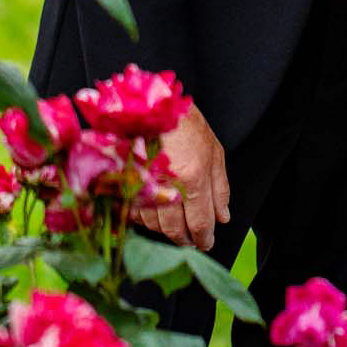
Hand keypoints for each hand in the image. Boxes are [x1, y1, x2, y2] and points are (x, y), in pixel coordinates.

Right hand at [134, 102, 228, 252]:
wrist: (149, 104)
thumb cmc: (184, 123)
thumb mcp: (213, 150)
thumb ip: (220, 187)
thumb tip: (222, 216)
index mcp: (192, 177)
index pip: (200, 222)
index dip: (204, 238)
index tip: (205, 243)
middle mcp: (167, 185)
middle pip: (175, 229)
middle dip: (184, 239)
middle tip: (190, 240)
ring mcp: (143, 186)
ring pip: (154, 224)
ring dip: (165, 230)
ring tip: (173, 227)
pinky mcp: (123, 184)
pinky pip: (134, 213)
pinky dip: (145, 219)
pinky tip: (153, 215)